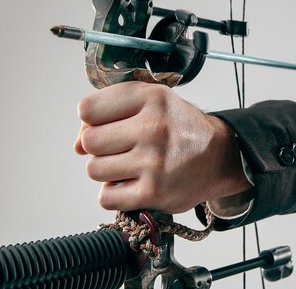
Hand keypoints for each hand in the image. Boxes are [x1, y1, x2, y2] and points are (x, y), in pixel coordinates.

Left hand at [75, 82, 251, 213]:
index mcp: (152, 98)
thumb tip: (75, 146)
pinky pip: (106, 197)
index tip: (112, 124)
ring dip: (108, 171)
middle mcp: (154, 127)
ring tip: (132, 165)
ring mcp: (154, 162)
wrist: (219, 157)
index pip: (88, 109)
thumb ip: (109, 112)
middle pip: (88, 141)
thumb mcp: (153, 102)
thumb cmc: (179, 128)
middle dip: (101, 147)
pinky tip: (134, 183)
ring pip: (94, 170)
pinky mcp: (153, 193)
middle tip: (125, 147)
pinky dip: (115, 194)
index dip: (93, 119)